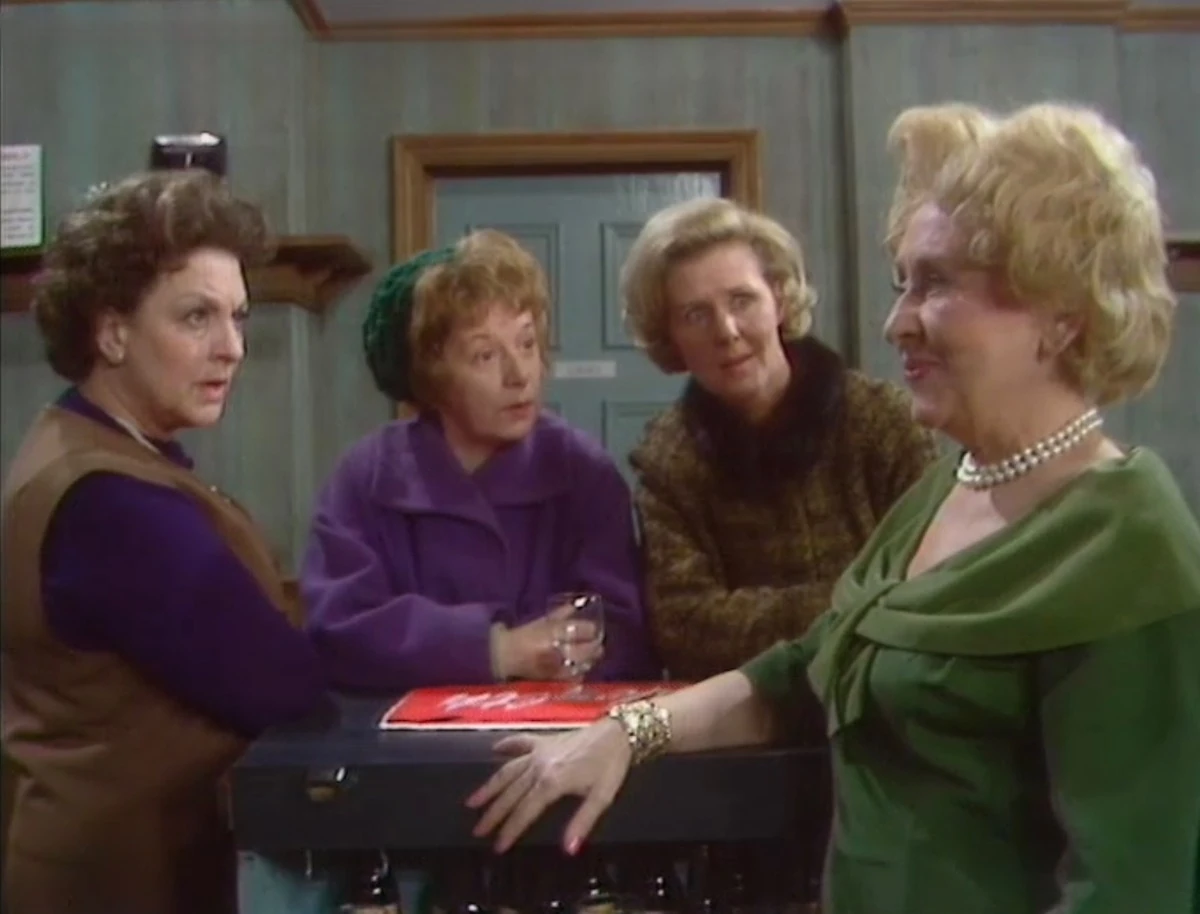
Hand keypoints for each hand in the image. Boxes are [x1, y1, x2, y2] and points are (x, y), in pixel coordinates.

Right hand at [465, 718, 631, 853]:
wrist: (618, 732)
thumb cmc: (611, 766)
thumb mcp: (601, 798)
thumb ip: (582, 823)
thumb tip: (568, 849)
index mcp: (551, 782)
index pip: (525, 811)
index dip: (510, 830)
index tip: (498, 846)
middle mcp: (539, 766)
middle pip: (511, 793)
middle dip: (493, 813)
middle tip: (477, 830)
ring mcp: (539, 751)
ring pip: (508, 771)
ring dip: (490, 786)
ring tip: (472, 801)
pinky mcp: (544, 740)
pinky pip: (520, 742)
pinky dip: (506, 745)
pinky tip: (494, 749)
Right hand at [492, 605, 602, 680]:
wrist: (500, 658)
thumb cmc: (520, 637)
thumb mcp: (540, 621)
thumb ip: (560, 614)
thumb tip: (577, 606)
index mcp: (553, 631)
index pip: (583, 630)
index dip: (591, 630)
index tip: (594, 629)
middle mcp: (557, 650)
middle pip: (587, 650)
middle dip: (595, 647)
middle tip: (598, 645)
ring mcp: (556, 668)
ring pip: (583, 665)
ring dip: (590, 661)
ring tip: (591, 657)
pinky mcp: (552, 681)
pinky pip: (573, 678)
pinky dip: (579, 674)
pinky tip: (580, 670)